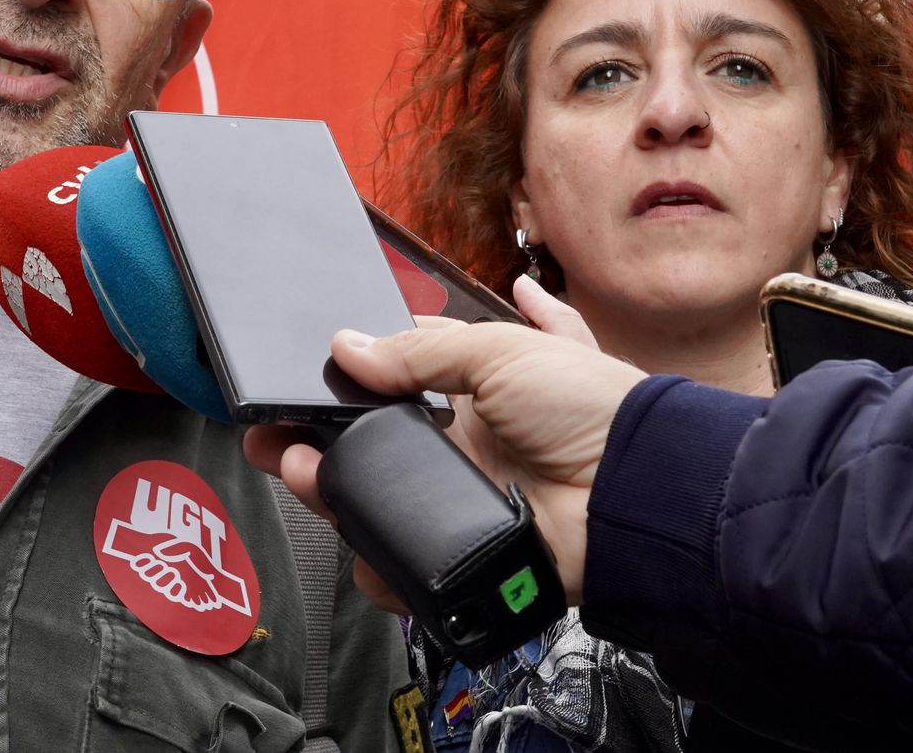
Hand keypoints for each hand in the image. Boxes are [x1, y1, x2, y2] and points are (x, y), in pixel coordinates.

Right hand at [243, 278, 645, 608]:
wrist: (635, 489)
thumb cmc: (590, 406)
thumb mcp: (501, 351)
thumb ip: (418, 352)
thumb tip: (346, 346)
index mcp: (472, 390)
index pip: (393, 381)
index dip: (347, 382)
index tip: (300, 382)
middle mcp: (462, 445)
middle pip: (371, 447)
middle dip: (318, 442)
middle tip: (277, 439)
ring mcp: (460, 500)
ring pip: (375, 502)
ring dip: (331, 489)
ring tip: (303, 473)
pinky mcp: (465, 552)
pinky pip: (406, 566)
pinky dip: (377, 561)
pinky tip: (357, 541)